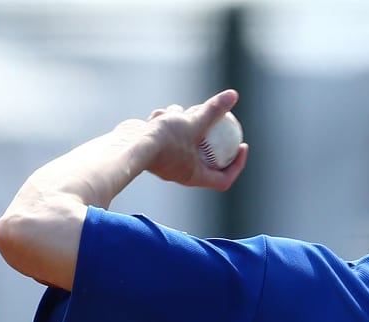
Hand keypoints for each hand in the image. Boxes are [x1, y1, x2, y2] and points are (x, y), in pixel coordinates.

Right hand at [120, 89, 248, 190]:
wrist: (126, 145)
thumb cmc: (163, 140)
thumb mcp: (194, 122)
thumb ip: (213, 111)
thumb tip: (232, 96)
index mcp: (195, 176)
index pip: (223, 178)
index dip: (237, 164)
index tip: (242, 146)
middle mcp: (181, 172)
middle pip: (204, 156)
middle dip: (210, 136)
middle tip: (218, 119)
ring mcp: (166, 160)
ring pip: (182, 138)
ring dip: (182, 122)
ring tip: (178, 111)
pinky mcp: (153, 149)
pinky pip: (165, 134)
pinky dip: (164, 122)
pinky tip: (158, 114)